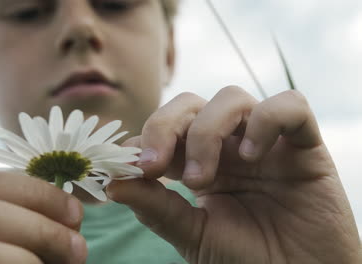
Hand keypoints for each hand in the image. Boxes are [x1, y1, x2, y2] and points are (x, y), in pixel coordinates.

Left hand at [107, 87, 361, 263]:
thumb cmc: (246, 260)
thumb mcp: (192, 235)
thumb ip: (156, 207)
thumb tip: (112, 182)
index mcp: (199, 162)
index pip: (165, 129)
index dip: (142, 140)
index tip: (123, 167)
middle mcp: (229, 146)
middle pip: (190, 104)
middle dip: (164, 127)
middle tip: (154, 166)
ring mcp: (266, 141)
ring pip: (231, 98)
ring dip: (206, 132)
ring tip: (201, 179)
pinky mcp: (305, 144)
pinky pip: (290, 106)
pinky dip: (266, 122)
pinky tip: (251, 156)